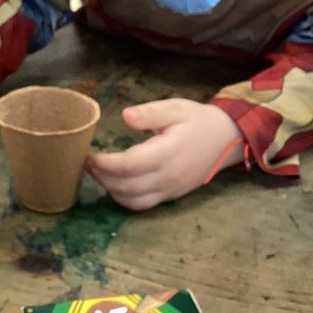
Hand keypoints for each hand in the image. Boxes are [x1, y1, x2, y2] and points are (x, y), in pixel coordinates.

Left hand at [85, 99, 242, 210]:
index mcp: (168, 153)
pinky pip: (143, 205)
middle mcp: (168, 176)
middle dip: (101, 176)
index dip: (104, 163)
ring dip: (110, 189)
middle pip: (126, 186)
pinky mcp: (172, 196)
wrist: (227, 140)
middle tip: (86, 162)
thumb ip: (150, 113)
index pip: (128, 165)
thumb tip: (126, 115)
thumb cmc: (198, 121)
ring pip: (133, 200)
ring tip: (97, 172)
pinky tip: (114, 184)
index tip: (88, 154)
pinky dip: (124, 198)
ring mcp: (171, 190)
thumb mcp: (176, 108)